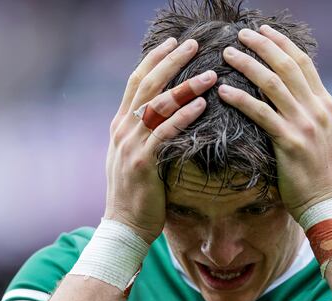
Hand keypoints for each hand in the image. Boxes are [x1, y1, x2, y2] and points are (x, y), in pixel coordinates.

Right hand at [104, 38, 217, 242]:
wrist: (124, 226)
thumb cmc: (136, 195)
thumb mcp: (134, 157)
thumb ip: (144, 135)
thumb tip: (163, 117)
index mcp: (120, 125)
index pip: (136, 81)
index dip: (155, 59)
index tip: (173, 42)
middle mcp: (122, 129)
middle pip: (147, 85)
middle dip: (171, 61)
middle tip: (193, 44)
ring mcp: (130, 145)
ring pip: (158, 106)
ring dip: (185, 87)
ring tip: (210, 75)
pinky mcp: (143, 162)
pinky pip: (165, 133)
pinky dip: (183, 116)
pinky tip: (202, 105)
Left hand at [218, 25, 331, 220]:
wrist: (328, 202)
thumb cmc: (323, 174)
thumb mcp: (329, 136)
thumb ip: (316, 114)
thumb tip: (303, 98)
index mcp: (325, 105)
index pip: (303, 64)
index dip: (282, 44)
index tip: (264, 31)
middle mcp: (317, 109)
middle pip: (287, 66)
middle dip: (263, 45)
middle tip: (241, 34)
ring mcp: (304, 124)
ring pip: (272, 84)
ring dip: (247, 64)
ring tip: (227, 54)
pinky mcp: (289, 141)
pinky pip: (261, 113)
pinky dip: (241, 99)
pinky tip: (223, 91)